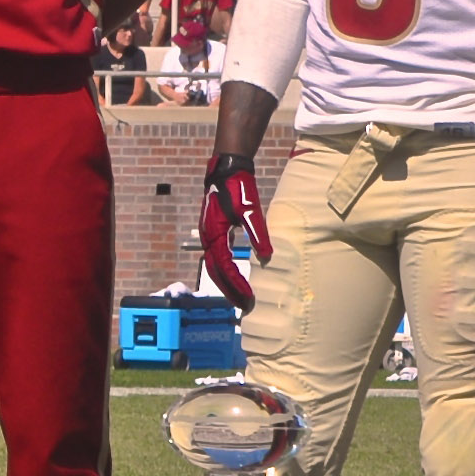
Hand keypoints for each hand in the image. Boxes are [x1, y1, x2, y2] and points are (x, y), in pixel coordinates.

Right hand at [199, 152, 269, 311]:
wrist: (226, 169)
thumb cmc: (238, 188)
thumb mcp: (250, 210)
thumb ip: (257, 232)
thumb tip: (267, 255)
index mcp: (214, 234)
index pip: (224, 267)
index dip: (236, 283)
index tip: (250, 297)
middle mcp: (207, 238)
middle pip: (215, 271)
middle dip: (229, 290)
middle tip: (245, 306)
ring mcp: (209, 235)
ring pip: (214, 266)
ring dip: (226, 282)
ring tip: (240, 296)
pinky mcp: (214, 231)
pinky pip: (216, 257)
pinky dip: (225, 271)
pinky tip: (235, 275)